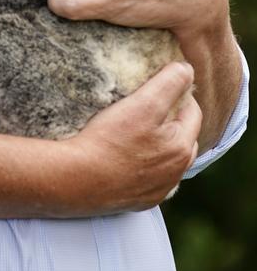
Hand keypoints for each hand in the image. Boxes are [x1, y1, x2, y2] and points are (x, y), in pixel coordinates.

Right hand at [67, 61, 201, 211]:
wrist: (77, 180)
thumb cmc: (110, 140)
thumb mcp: (143, 103)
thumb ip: (170, 82)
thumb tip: (187, 69)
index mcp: (182, 147)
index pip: (193, 111)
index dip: (178, 93)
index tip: (158, 85)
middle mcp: (176, 173)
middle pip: (182, 136)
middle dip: (171, 119)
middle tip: (146, 106)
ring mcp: (158, 190)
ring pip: (168, 159)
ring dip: (159, 144)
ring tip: (136, 130)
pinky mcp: (140, 201)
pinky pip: (151, 178)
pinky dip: (145, 166)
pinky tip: (127, 157)